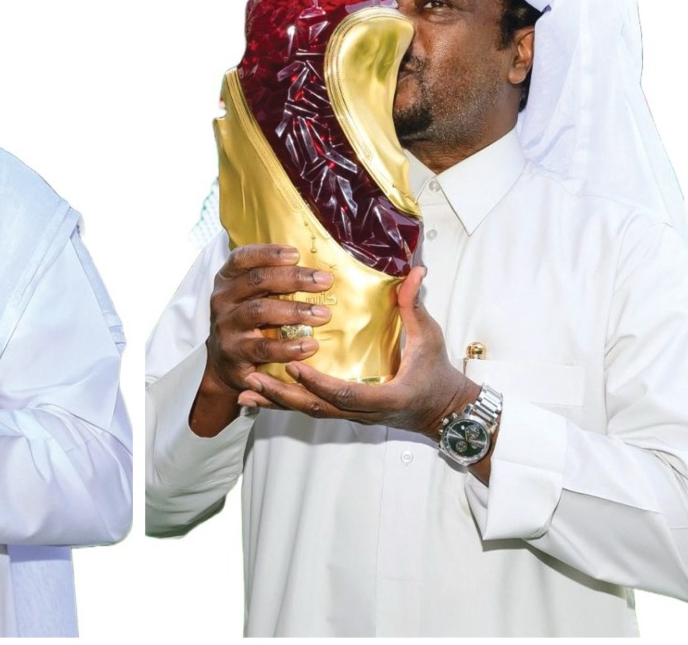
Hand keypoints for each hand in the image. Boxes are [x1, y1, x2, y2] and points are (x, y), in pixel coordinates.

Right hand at [191, 244, 331, 435]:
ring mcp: (226, 326)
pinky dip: (289, 346)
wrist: (222, 364)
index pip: (242, 257)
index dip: (268, 253)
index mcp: (227, 280)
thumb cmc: (246, 323)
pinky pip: (263, 348)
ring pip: (260, 311)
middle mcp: (223, 300)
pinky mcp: (234, 353)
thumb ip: (270, 281)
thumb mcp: (248, 297)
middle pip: (257, 281)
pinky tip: (310, 345)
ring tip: (323, 314)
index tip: (296, 254)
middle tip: (324, 282)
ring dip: (295, 311)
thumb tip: (315, 270)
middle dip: (294, 278)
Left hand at [238, 266, 479, 438]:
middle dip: (283, 396)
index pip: (347, 394)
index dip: (319, 383)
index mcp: (386, 396)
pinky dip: (283, 405)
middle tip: (252, 379)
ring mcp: (352, 414)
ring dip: (276, 402)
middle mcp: (364, 412)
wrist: (442, 409)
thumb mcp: (429, 339)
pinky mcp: (344, 412)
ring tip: (246, 389)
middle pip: (317, 408)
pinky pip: (310, 410)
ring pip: (308, 412)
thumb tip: (415, 272)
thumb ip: (414, 306)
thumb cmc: (436, 373)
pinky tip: (257, 398)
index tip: (294, 367)